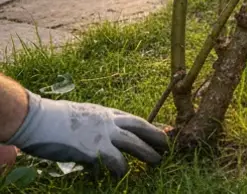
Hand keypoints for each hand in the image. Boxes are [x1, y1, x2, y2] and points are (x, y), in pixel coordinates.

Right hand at [6, 91, 168, 176]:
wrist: (38, 119)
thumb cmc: (53, 119)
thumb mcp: (82, 117)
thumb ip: (95, 128)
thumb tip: (100, 145)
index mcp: (106, 113)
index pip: (134, 119)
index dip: (149, 127)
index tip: (163, 131)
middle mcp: (109, 121)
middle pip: (141, 128)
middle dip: (156, 137)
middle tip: (167, 146)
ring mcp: (103, 134)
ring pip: (134, 143)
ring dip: (147, 153)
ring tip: (157, 161)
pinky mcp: (94, 149)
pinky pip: (115, 161)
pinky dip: (121, 169)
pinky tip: (123, 175)